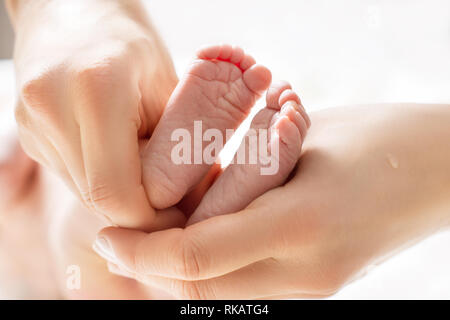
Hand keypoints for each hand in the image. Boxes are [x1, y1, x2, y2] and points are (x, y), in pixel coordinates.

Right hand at [9, 0, 177, 228]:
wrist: (76, 10)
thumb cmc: (133, 44)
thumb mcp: (168, 86)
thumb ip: (175, 145)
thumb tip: (194, 198)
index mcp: (96, 91)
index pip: (115, 191)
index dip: (148, 218)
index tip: (176, 214)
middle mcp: (52, 108)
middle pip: (96, 199)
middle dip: (137, 212)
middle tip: (171, 204)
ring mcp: (32, 122)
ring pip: (82, 193)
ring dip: (119, 196)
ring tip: (148, 175)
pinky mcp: (27, 132)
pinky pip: (71, 176)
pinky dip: (101, 179)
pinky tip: (121, 158)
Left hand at [94, 103, 449, 298]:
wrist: (439, 168)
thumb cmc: (377, 138)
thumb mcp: (300, 141)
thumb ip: (242, 176)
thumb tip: (186, 194)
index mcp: (298, 226)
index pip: (194, 259)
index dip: (141, 251)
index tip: (109, 234)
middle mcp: (303, 273)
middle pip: (199, 292)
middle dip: (151, 270)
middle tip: (121, 239)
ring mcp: (313, 286)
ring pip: (221, 296)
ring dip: (179, 272)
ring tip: (155, 237)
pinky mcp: (317, 285)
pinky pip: (247, 288)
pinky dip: (213, 270)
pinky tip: (202, 237)